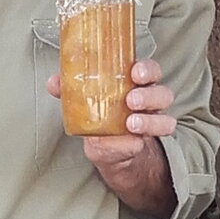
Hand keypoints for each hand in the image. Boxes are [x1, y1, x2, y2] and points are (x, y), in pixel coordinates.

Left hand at [46, 53, 176, 213]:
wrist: (108, 148)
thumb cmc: (99, 116)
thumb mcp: (84, 103)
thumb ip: (70, 91)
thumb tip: (54, 82)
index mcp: (135, 83)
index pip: (149, 70)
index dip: (146, 69)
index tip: (135, 72)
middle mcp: (150, 100)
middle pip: (162, 91)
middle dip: (148, 94)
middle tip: (130, 100)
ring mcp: (153, 121)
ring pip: (165, 117)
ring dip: (149, 120)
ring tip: (131, 123)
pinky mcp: (150, 141)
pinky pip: (159, 139)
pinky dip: (146, 138)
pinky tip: (134, 139)